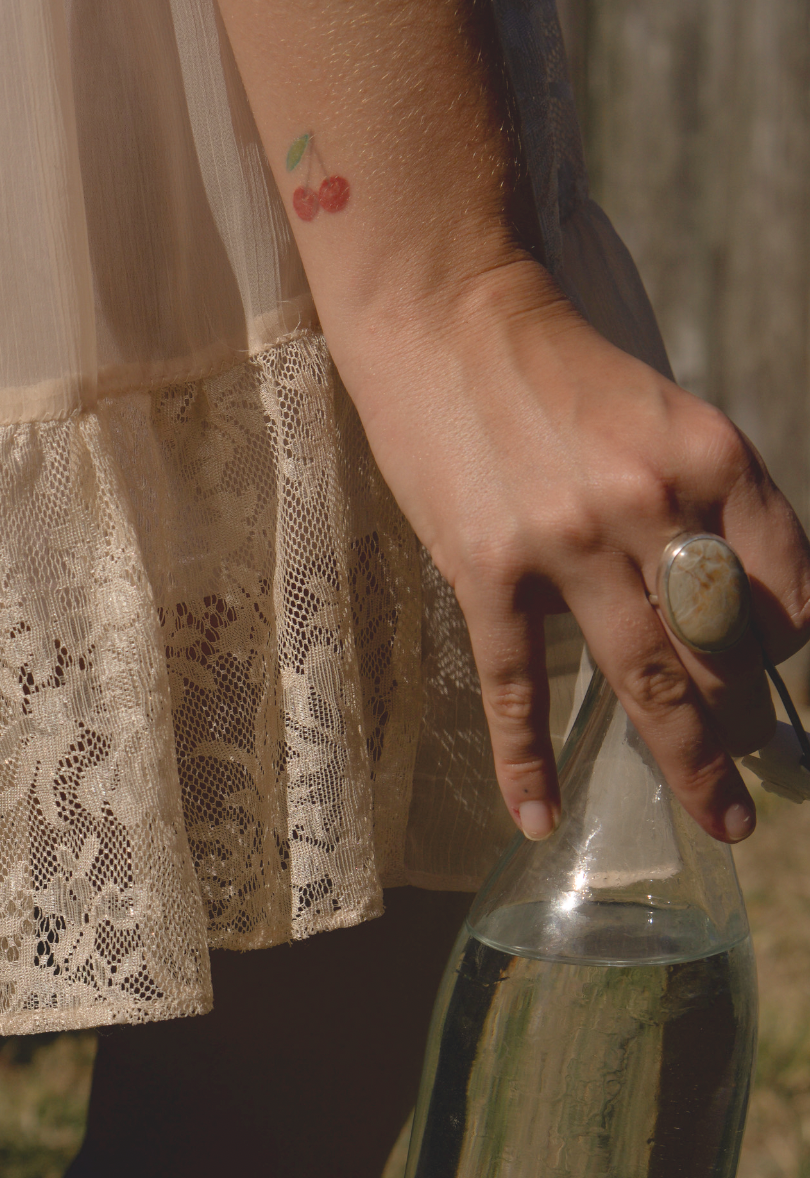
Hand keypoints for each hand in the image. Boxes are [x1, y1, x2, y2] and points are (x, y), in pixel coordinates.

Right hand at [325, 255, 809, 842]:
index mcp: (710, 457)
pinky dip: (527, 764)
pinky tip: (538, 818)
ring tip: (721, 817)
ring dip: (692, 762)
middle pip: (723, 650)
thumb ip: (703, 503)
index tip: (777, 675)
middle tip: (757, 778)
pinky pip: (514, 690)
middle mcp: (648, 504)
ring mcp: (562, 544)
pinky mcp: (485, 571)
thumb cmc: (559, 364)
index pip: (787, 588)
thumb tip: (721, 599)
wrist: (448, 315)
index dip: (792, 646)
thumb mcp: (666, 413)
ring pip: (645, 682)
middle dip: (750, 725)